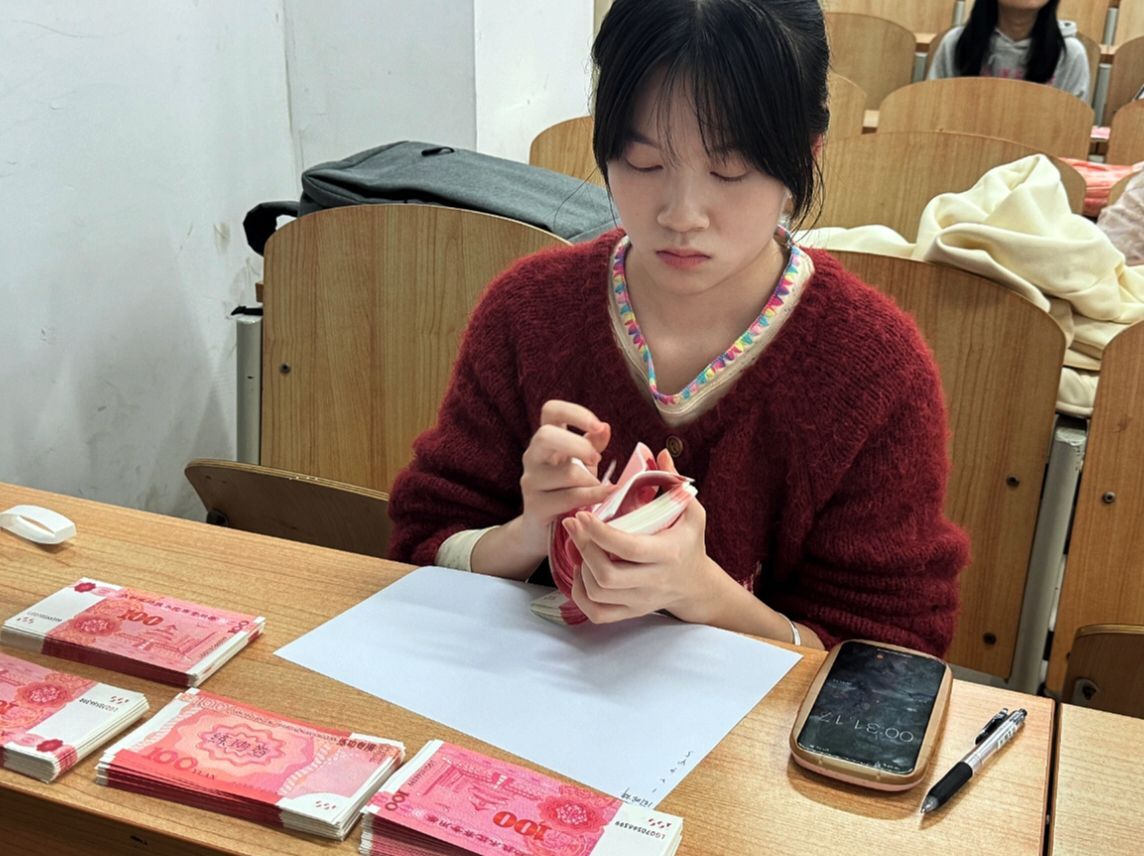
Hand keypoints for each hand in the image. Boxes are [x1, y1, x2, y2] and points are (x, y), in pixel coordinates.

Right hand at [516, 400, 614, 557]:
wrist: (543, 529)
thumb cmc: (566, 489)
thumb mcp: (582, 464)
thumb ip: (593, 444)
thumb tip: (605, 427)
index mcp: (546, 440)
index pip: (551, 411)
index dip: (575, 413)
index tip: (598, 426)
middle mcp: (533, 456)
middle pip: (545, 435)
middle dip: (579, 446)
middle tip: (597, 459)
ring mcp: (531, 481)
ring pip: (566, 472)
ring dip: (591, 480)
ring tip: (601, 487)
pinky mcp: (535, 505)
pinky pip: (568, 498)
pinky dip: (592, 497)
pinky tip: (604, 495)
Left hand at [565, 450, 723, 623]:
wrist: (697, 585)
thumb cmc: (689, 542)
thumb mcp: (691, 511)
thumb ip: (673, 482)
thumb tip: (660, 452)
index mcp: (668, 554)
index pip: (627, 548)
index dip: (600, 533)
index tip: (583, 514)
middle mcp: (654, 582)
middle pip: (607, 575)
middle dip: (584, 548)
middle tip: (573, 524)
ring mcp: (640, 601)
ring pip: (598, 594)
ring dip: (581, 568)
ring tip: (579, 544)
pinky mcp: (630, 612)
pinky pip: (598, 613)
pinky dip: (581, 595)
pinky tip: (582, 572)